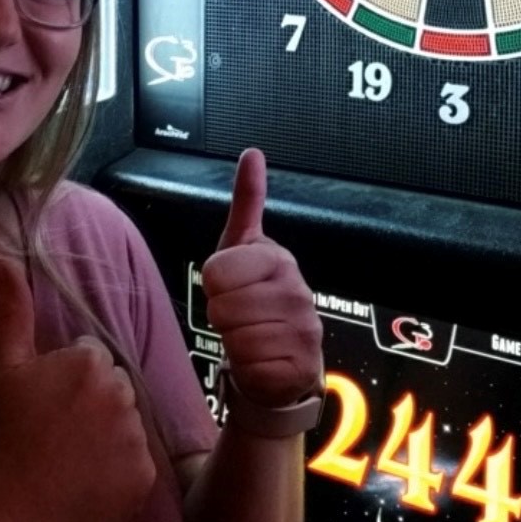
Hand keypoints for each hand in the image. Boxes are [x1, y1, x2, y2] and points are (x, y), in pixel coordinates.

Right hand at [0, 259, 155, 521]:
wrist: (8, 511)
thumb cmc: (1, 437)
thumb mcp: (2, 369)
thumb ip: (13, 311)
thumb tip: (4, 261)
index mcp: (90, 361)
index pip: (90, 357)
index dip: (66, 379)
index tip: (46, 402)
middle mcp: (120, 391)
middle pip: (112, 385)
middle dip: (92, 400)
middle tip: (57, 429)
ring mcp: (135, 434)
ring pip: (126, 420)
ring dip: (107, 431)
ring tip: (70, 454)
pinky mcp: (143, 473)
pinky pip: (136, 458)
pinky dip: (118, 466)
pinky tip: (88, 476)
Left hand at [201, 149, 322, 407]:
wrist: (282, 357)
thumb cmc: (254, 297)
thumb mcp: (243, 248)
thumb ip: (247, 201)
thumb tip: (252, 152)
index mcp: (279, 258)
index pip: (216, 271)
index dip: (215, 284)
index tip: (232, 286)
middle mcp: (298, 291)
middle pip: (222, 306)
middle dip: (222, 315)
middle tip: (240, 316)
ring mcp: (305, 330)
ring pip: (235, 338)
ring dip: (234, 343)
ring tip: (251, 336)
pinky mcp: (302, 366)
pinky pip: (250, 367)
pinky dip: (248, 369)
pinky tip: (262, 359)